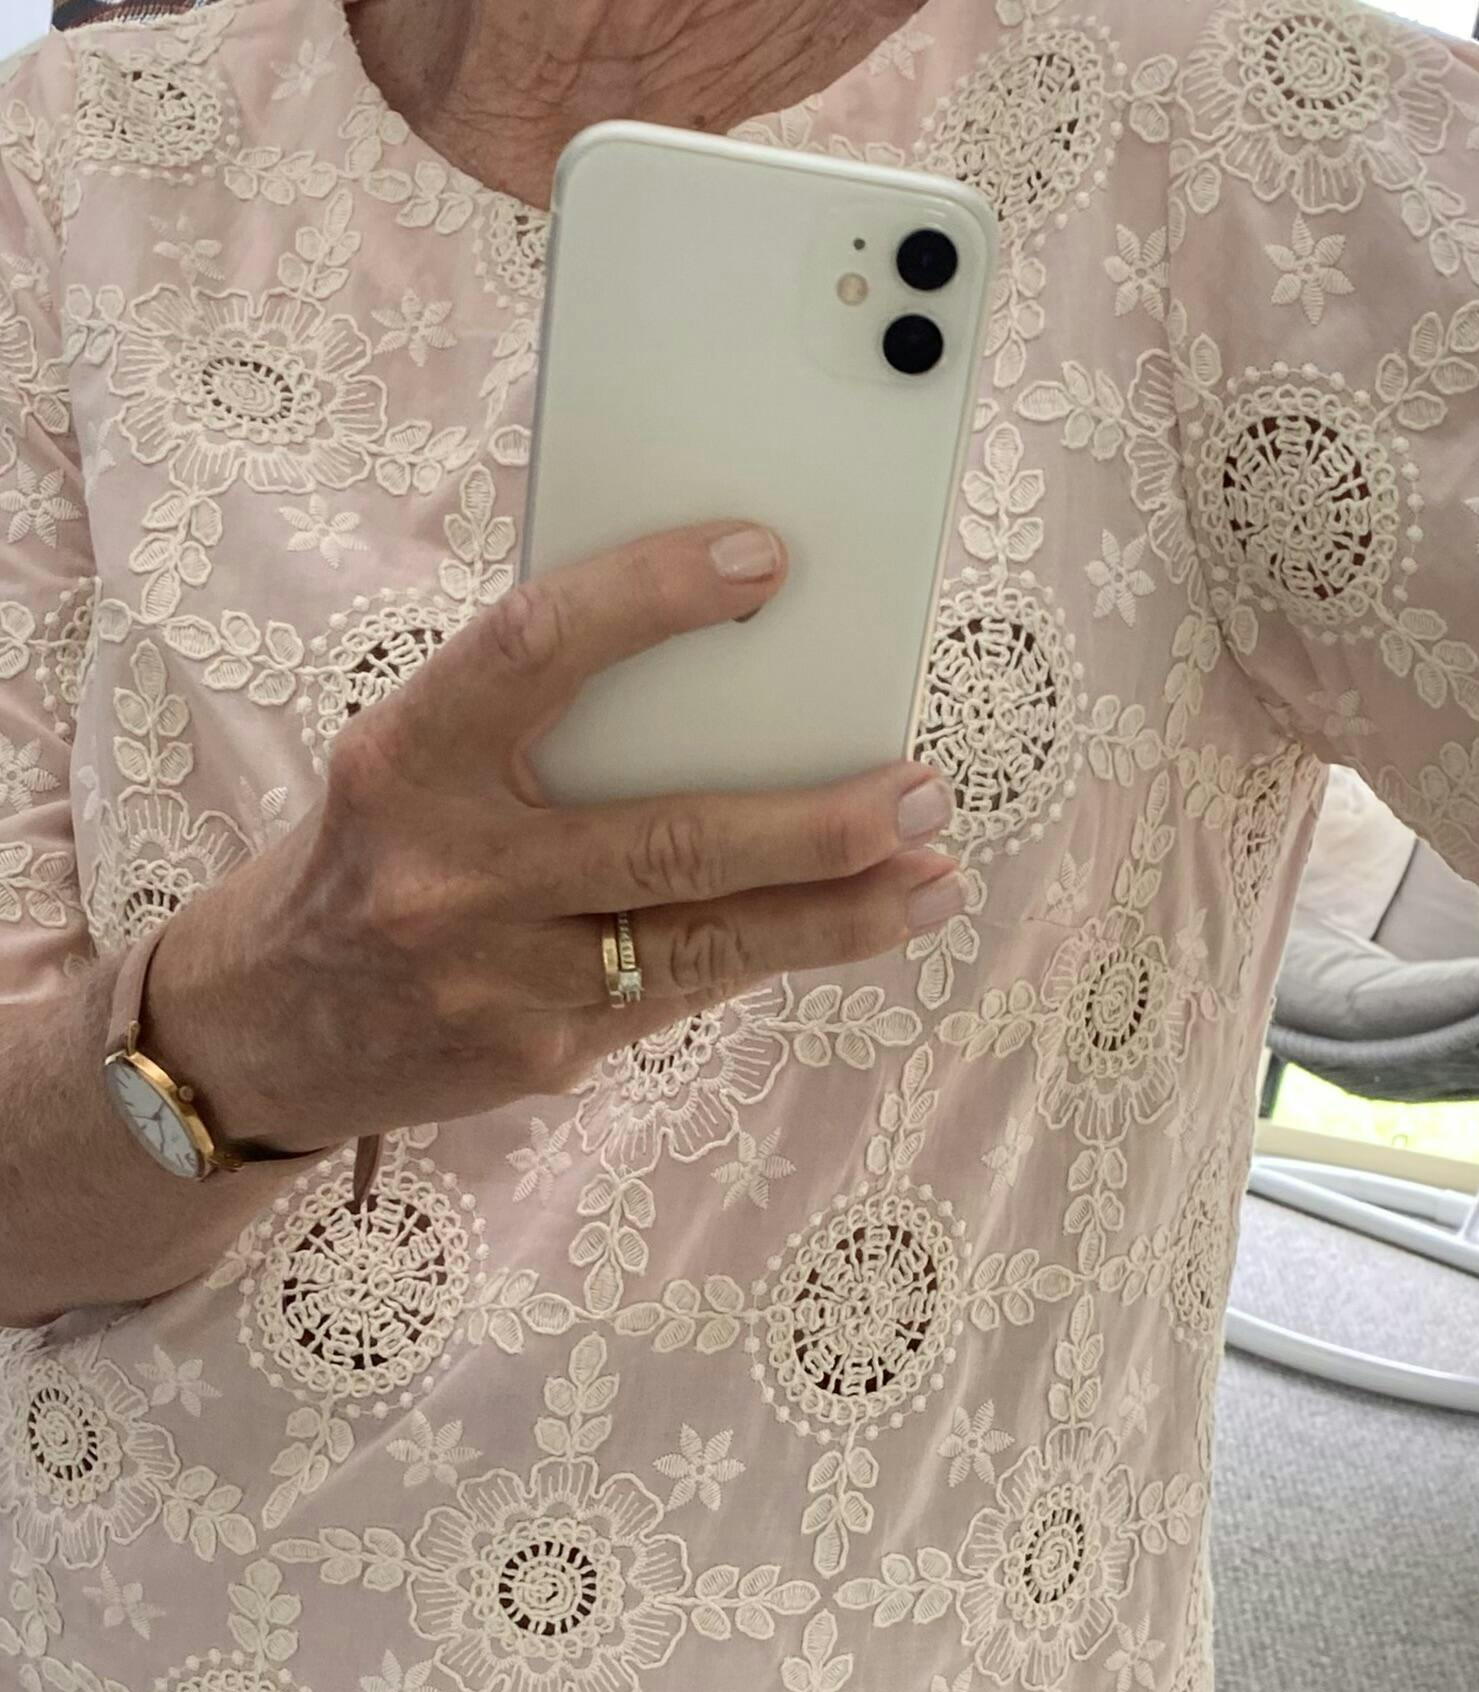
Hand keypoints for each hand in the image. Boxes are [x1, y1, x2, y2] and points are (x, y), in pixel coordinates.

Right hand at [147, 520, 961, 1156]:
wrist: (261, 1029)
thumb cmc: (374, 856)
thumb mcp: (416, 763)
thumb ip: (541, 726)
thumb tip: (737, 680)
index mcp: (406, 759)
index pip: (538, 648)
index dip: (653, 598)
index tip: (767, 562)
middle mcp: (449, 874)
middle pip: (673, 839)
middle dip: (819, 821)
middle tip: (922, 786)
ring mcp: (499, 981)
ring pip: (710, 944)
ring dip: (842, 910)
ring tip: (934, 871)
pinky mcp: (541, 1059)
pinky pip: (687, 994)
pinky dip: (781, 953)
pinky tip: (861, 923)